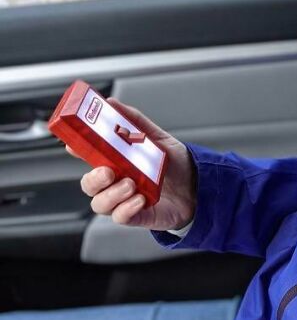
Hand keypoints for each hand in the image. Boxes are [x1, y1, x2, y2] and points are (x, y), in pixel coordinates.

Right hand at [68, 98, 196, 231]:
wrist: (200, 187)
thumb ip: (135, 122)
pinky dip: (126, 209)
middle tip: (108, 171)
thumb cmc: (177, 164)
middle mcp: (117, 182)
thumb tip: (113, 102)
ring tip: (131, 184)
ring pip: (100, 203)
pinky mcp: (137, 216)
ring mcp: (125, 200)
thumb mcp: (157, 138)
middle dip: (93, 178)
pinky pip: (120, 217)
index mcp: (118, 161)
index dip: (77, 150)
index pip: (89, 156)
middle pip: (89, 184)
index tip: (73, 144)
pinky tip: (140, 199)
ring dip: (111, 194)